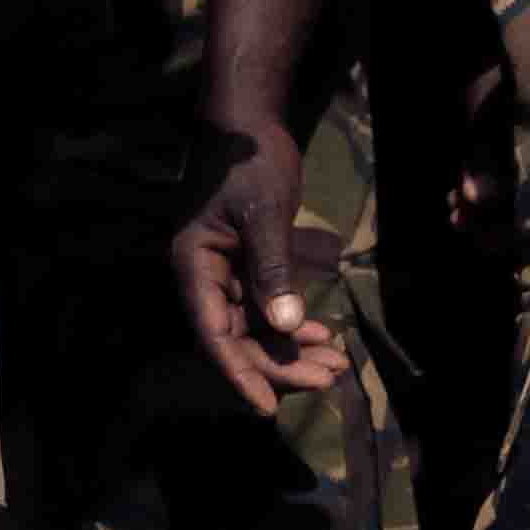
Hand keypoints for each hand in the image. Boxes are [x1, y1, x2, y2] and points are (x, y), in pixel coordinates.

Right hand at [175, 125, 349, 409]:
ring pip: (255, 329)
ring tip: (334, 366)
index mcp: (194, 266)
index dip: (239, 373)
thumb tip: (285, 324)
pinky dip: (293, 325)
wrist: (248, 123)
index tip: (267, 406)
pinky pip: (266, 309)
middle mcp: (204, 278)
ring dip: (291, 350)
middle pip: (237, 339)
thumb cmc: (249, 162)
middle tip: (326, 380)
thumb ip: (272, 270)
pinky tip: (324, 337)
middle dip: (279, 365)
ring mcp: (224, 275)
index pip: (213, 334)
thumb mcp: (265, 214)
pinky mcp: (244, 268)